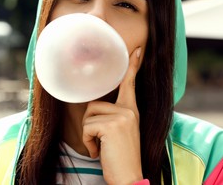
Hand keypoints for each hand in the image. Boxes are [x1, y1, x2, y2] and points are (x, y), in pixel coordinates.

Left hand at [82, 47, 142, 184]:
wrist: (129, 177)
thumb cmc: (119, 156)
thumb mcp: (119, 132)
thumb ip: (112, 115)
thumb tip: (93, 104)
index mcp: (132, 110)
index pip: (130, 83)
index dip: (132, 66)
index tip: (136, 50)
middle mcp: (130, 110)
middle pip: (93, 104)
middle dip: (89, 124)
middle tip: (101, 141)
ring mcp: (123, 116)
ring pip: (87, 115)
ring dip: (88, 134)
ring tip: (102, 146)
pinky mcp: (113, 125)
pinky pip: (86, 127)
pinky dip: (88, 142)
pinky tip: (100, 152)